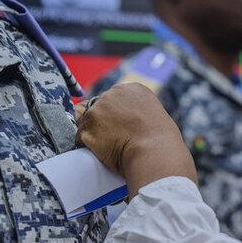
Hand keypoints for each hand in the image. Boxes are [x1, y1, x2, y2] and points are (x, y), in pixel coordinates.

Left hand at [76, 83, 196, 197]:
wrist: (154, 153)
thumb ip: (136, 111)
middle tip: (114, 139)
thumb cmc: (161, 141)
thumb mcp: (153, 115)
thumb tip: (123, 120)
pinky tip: (101, 153)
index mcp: (131, 89)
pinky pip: (80, 138)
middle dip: (101, 122)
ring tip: (110, 147)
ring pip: (86, 122)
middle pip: (96, 106)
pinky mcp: (87, 129)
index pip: (112, 98)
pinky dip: (87, 147)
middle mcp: (112, 94)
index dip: (113, 114)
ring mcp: (97, 111)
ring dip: (93, 134)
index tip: (120, 127)